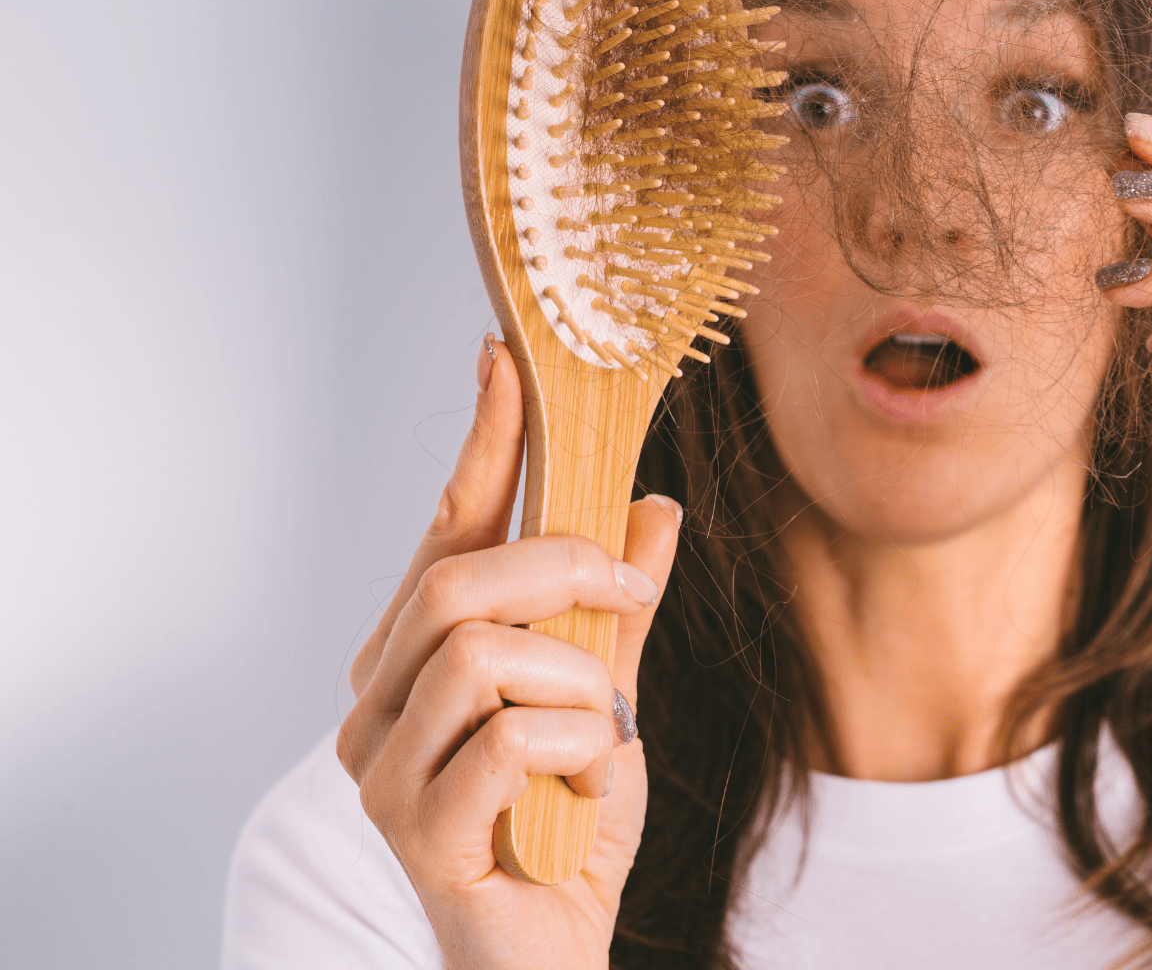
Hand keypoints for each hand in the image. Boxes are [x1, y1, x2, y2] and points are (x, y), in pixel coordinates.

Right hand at [336, 339, 679, 969]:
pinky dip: (578, 751)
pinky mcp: (415, 830)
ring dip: (577, 682)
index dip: (482, 445)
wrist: (553, 952)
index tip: (505, 361)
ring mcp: (385, 770)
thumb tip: (653, 508)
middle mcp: (379, 705)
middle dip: (561, 568)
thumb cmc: (568, 826)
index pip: (445, 530)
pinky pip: (508, 741)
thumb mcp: (611, 697)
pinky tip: (585, 787)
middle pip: (458, 580)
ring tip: (603, 733)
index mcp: (418, 659)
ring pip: (481, 654)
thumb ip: (621, 611)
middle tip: (626, 587)